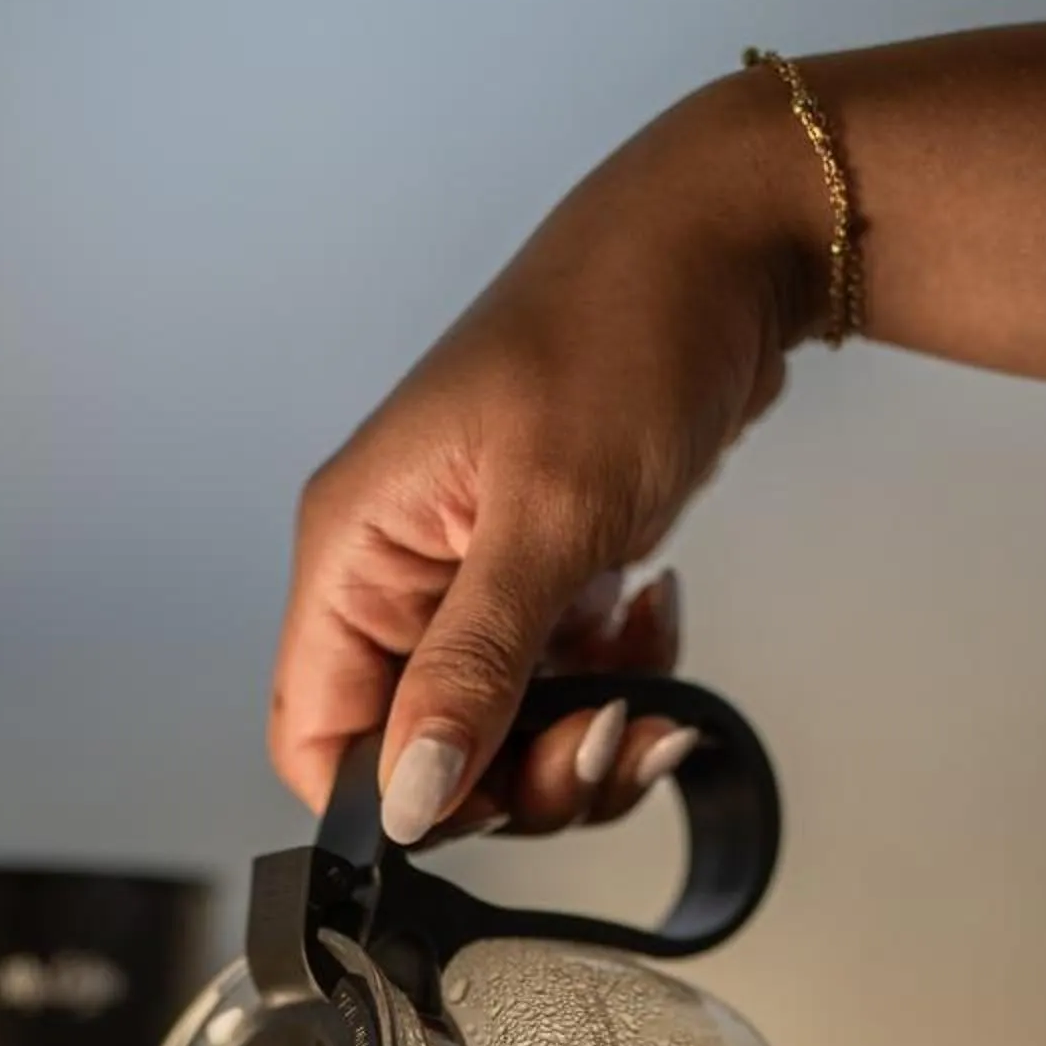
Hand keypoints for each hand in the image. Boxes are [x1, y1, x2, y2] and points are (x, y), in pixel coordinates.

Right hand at [268, 77, 822, 843]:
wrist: (726, 246)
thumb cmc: (622, 332)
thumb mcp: (546, 518)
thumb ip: (470, 672)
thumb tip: (404, 799)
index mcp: (355, 551)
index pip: (319, 737)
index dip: (397, 796)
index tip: (494, 793)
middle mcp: (397, 573)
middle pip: (420, 755)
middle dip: (521, 775)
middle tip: (609, 734)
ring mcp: (470, 580)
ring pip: (501, 735)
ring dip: (585, 738)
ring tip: (651, 681)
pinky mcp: (540, 580)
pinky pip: (562, 687)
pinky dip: (618, 685)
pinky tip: (652, 617)